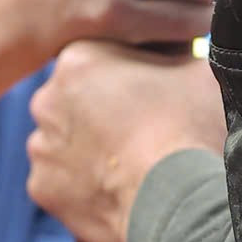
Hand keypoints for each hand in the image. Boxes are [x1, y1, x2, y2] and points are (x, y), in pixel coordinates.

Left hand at [28, 41, 224, 241]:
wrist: (181, 200)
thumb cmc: (192, 128)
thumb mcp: (200, 69)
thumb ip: (180, 48)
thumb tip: (183, 41)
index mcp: (80, 57)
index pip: (102, 56)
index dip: (133, 73)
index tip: (156, 91)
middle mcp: (46, 97)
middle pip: (77, 100)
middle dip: (105, 111)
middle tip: (145, 130)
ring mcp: (40, 146)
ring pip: (66, 142)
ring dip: (92, 149)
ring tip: (133, 163)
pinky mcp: (42, 188)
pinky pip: (62, 183)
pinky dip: (85, 187)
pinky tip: (117, 189)